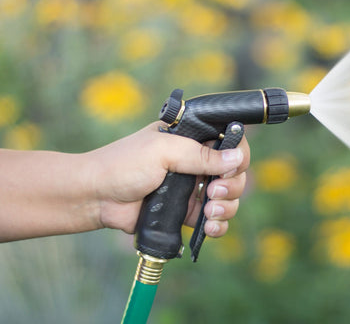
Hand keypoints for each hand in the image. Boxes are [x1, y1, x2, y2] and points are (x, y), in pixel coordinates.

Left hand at [87, 121, 249, 236]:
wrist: (96, 197)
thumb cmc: (123, 164)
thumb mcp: (163, 151)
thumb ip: (200, 155)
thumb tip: (236, 158)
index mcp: (192, 139)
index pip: (229, 143)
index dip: (237, 157)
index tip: (229, 169)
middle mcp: (196, 162)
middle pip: (234, 173)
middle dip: (232, 185)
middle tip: (214, 191)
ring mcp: (193, 188)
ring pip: (228, 198)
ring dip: (227, 207)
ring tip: (210, 211)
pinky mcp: (186, 212)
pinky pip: (214, 220)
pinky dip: (218, 225)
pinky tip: (211, 226)